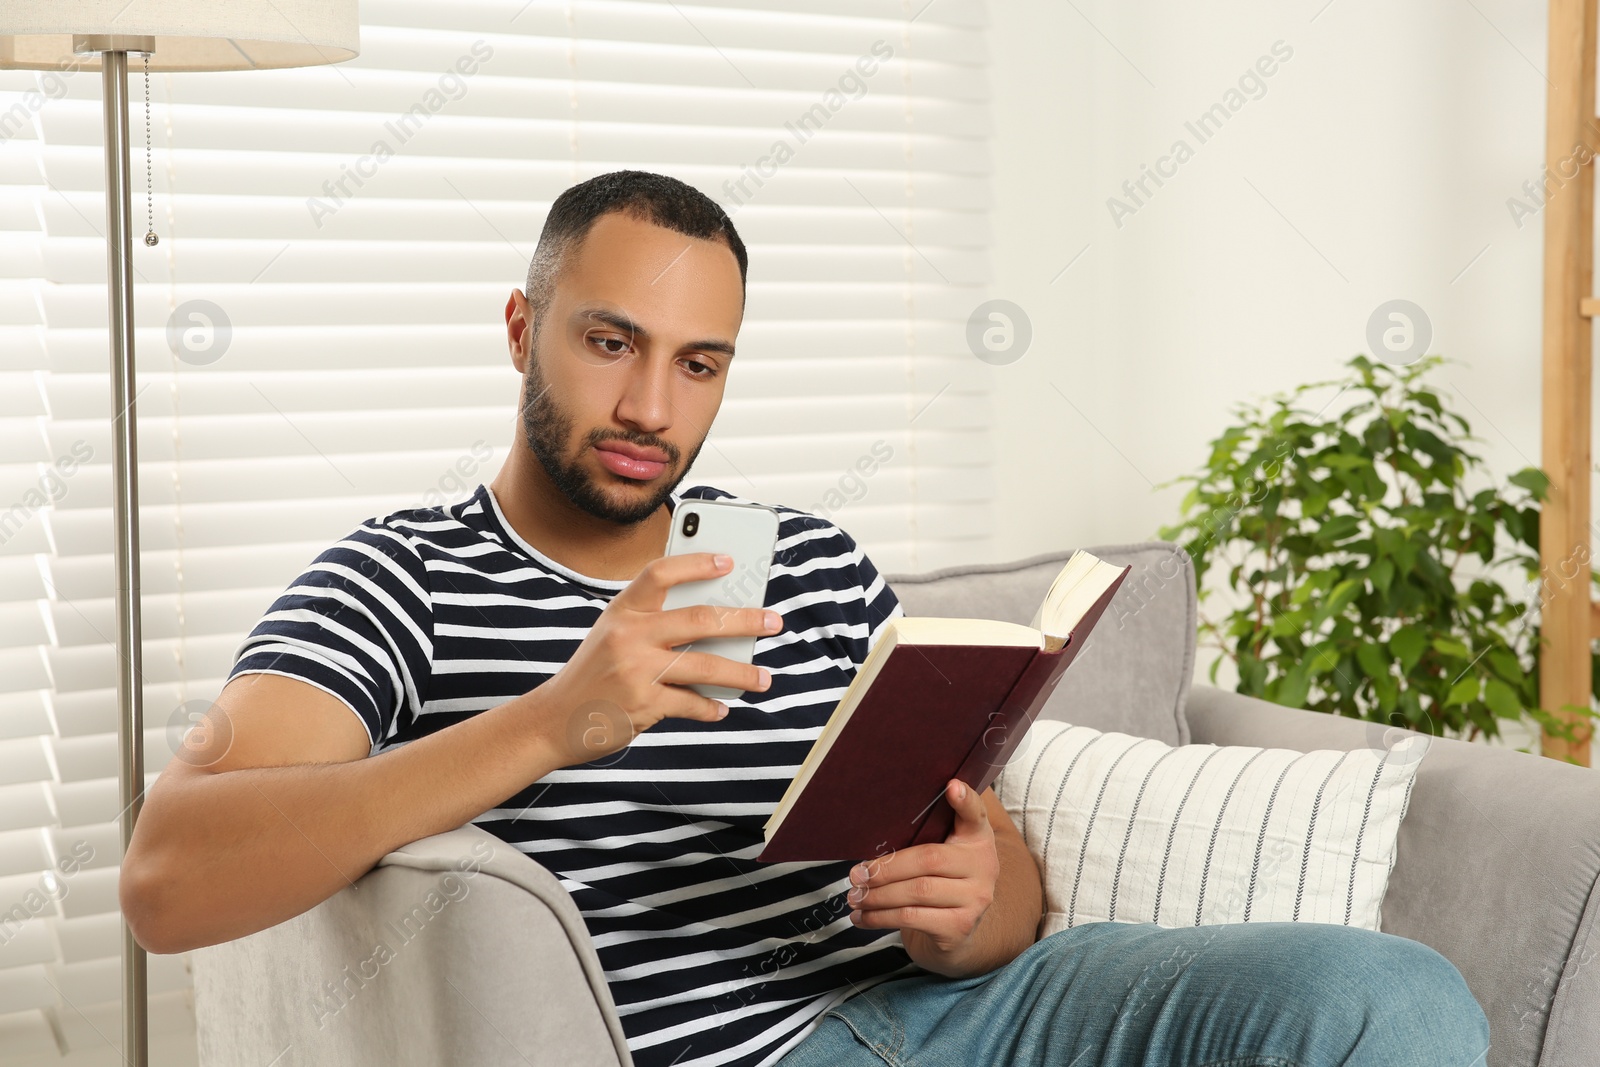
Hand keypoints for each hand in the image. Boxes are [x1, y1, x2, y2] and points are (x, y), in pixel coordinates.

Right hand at [535, 552, 782, 768]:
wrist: (554, 718)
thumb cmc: (594, 673)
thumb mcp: (613, 635)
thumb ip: (654, 624)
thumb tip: (716, 624)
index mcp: (622, 610)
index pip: (661, 573)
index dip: (697, 563)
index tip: (729, 561)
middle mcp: (629, 635)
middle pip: (699, 619)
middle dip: (745, 620)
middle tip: (774, 621)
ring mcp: (636, 670)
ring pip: (705, 666)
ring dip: (742, 674)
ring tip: (764, 678)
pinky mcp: (643, 704)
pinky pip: (691, 703)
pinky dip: (710, 708)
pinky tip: (722, 707)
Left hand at [846, 778, 999, 976]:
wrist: (956, 932)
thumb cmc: (938, 881)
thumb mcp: (940, 853)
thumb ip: (922, 837)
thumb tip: (870, 838)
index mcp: (977, 838)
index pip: (975, 813)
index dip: (965, 799)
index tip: (951, 786)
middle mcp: (983, 865)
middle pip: (928, 859)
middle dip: (886, 868)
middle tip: (856, 874)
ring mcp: (975, 898)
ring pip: (917, 891)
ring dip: (878, 895)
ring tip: (855, 896)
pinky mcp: (960, 926)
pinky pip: (912, 918)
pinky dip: (881, 917)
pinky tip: (863, 917)